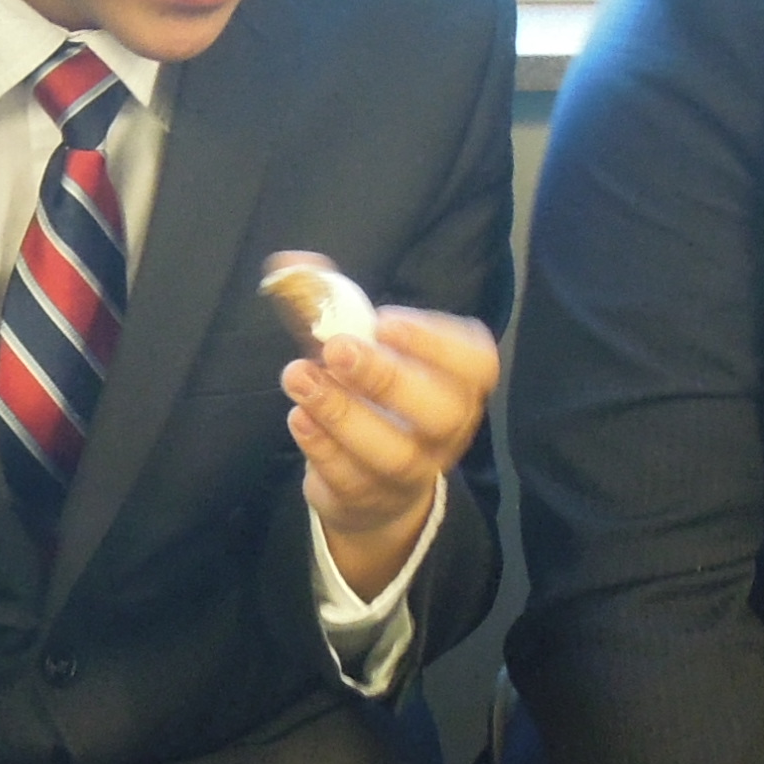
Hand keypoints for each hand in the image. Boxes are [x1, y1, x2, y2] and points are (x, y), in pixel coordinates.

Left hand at [286, 307, 497, 598]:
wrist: (373, 486)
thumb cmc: (374, 397)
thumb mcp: (363, 348)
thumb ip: (332, 306)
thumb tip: (287, 264)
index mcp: (460, 385)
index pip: (476, 365)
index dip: (436, 342)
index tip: (385, 320)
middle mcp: (446, 431)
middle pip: (440, 412)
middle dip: (386, 376)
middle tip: (337, 348)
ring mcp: (411, 472)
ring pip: (391, 452)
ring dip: (341, 412)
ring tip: (298, 375)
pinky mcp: (368, 498)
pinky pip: (351, 479)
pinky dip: (321, 447)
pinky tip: (298, 415)